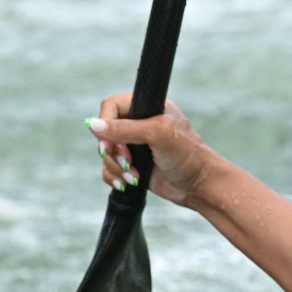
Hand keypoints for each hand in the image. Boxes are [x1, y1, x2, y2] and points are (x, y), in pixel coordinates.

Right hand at [87, 94, 219, 208]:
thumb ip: (124, 128)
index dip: (105, 124)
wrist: (198, 185)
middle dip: (113, 151)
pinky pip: (109, 169)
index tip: (111, 143)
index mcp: (147, 107)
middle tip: (128, 161)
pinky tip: (129, 182)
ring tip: (134, 175)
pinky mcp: (132, 165)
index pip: (111, 106)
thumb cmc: (187, 155)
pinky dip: (115, 177)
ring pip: (105, 153)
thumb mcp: (157, 134)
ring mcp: (134, 145)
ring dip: (116, 167)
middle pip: (104, 132)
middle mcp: (139, 124)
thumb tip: (93, 125)